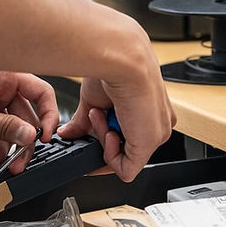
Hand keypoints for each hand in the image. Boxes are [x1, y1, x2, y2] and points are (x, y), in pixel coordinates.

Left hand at [0, 61, 58, 175]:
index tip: (46, 138)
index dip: (48, 115)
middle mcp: (0, 88)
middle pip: (25, 118)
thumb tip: (31, 136)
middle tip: (17, 165)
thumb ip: (3, 126)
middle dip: (20, 144)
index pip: (41, 93)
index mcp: (4, 76)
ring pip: (8, 132)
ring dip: (1, 152)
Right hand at [57, 50, 175, 181]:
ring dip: (103, 139)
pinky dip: (109, 157)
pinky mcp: (149, 145)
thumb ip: (84, 122)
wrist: (121, 57)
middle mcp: (157, 123)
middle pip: (125, 148)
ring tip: (99, 115)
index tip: (89, 131)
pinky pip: (126, 169)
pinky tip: (107, 133)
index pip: (128, 136)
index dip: (105, 136)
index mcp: (149, 110)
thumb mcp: (94, 99)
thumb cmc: (113, 64)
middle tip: (94, 115)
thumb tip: (68, 133)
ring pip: (124, 157)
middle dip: (102, 134)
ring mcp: (156, 135)